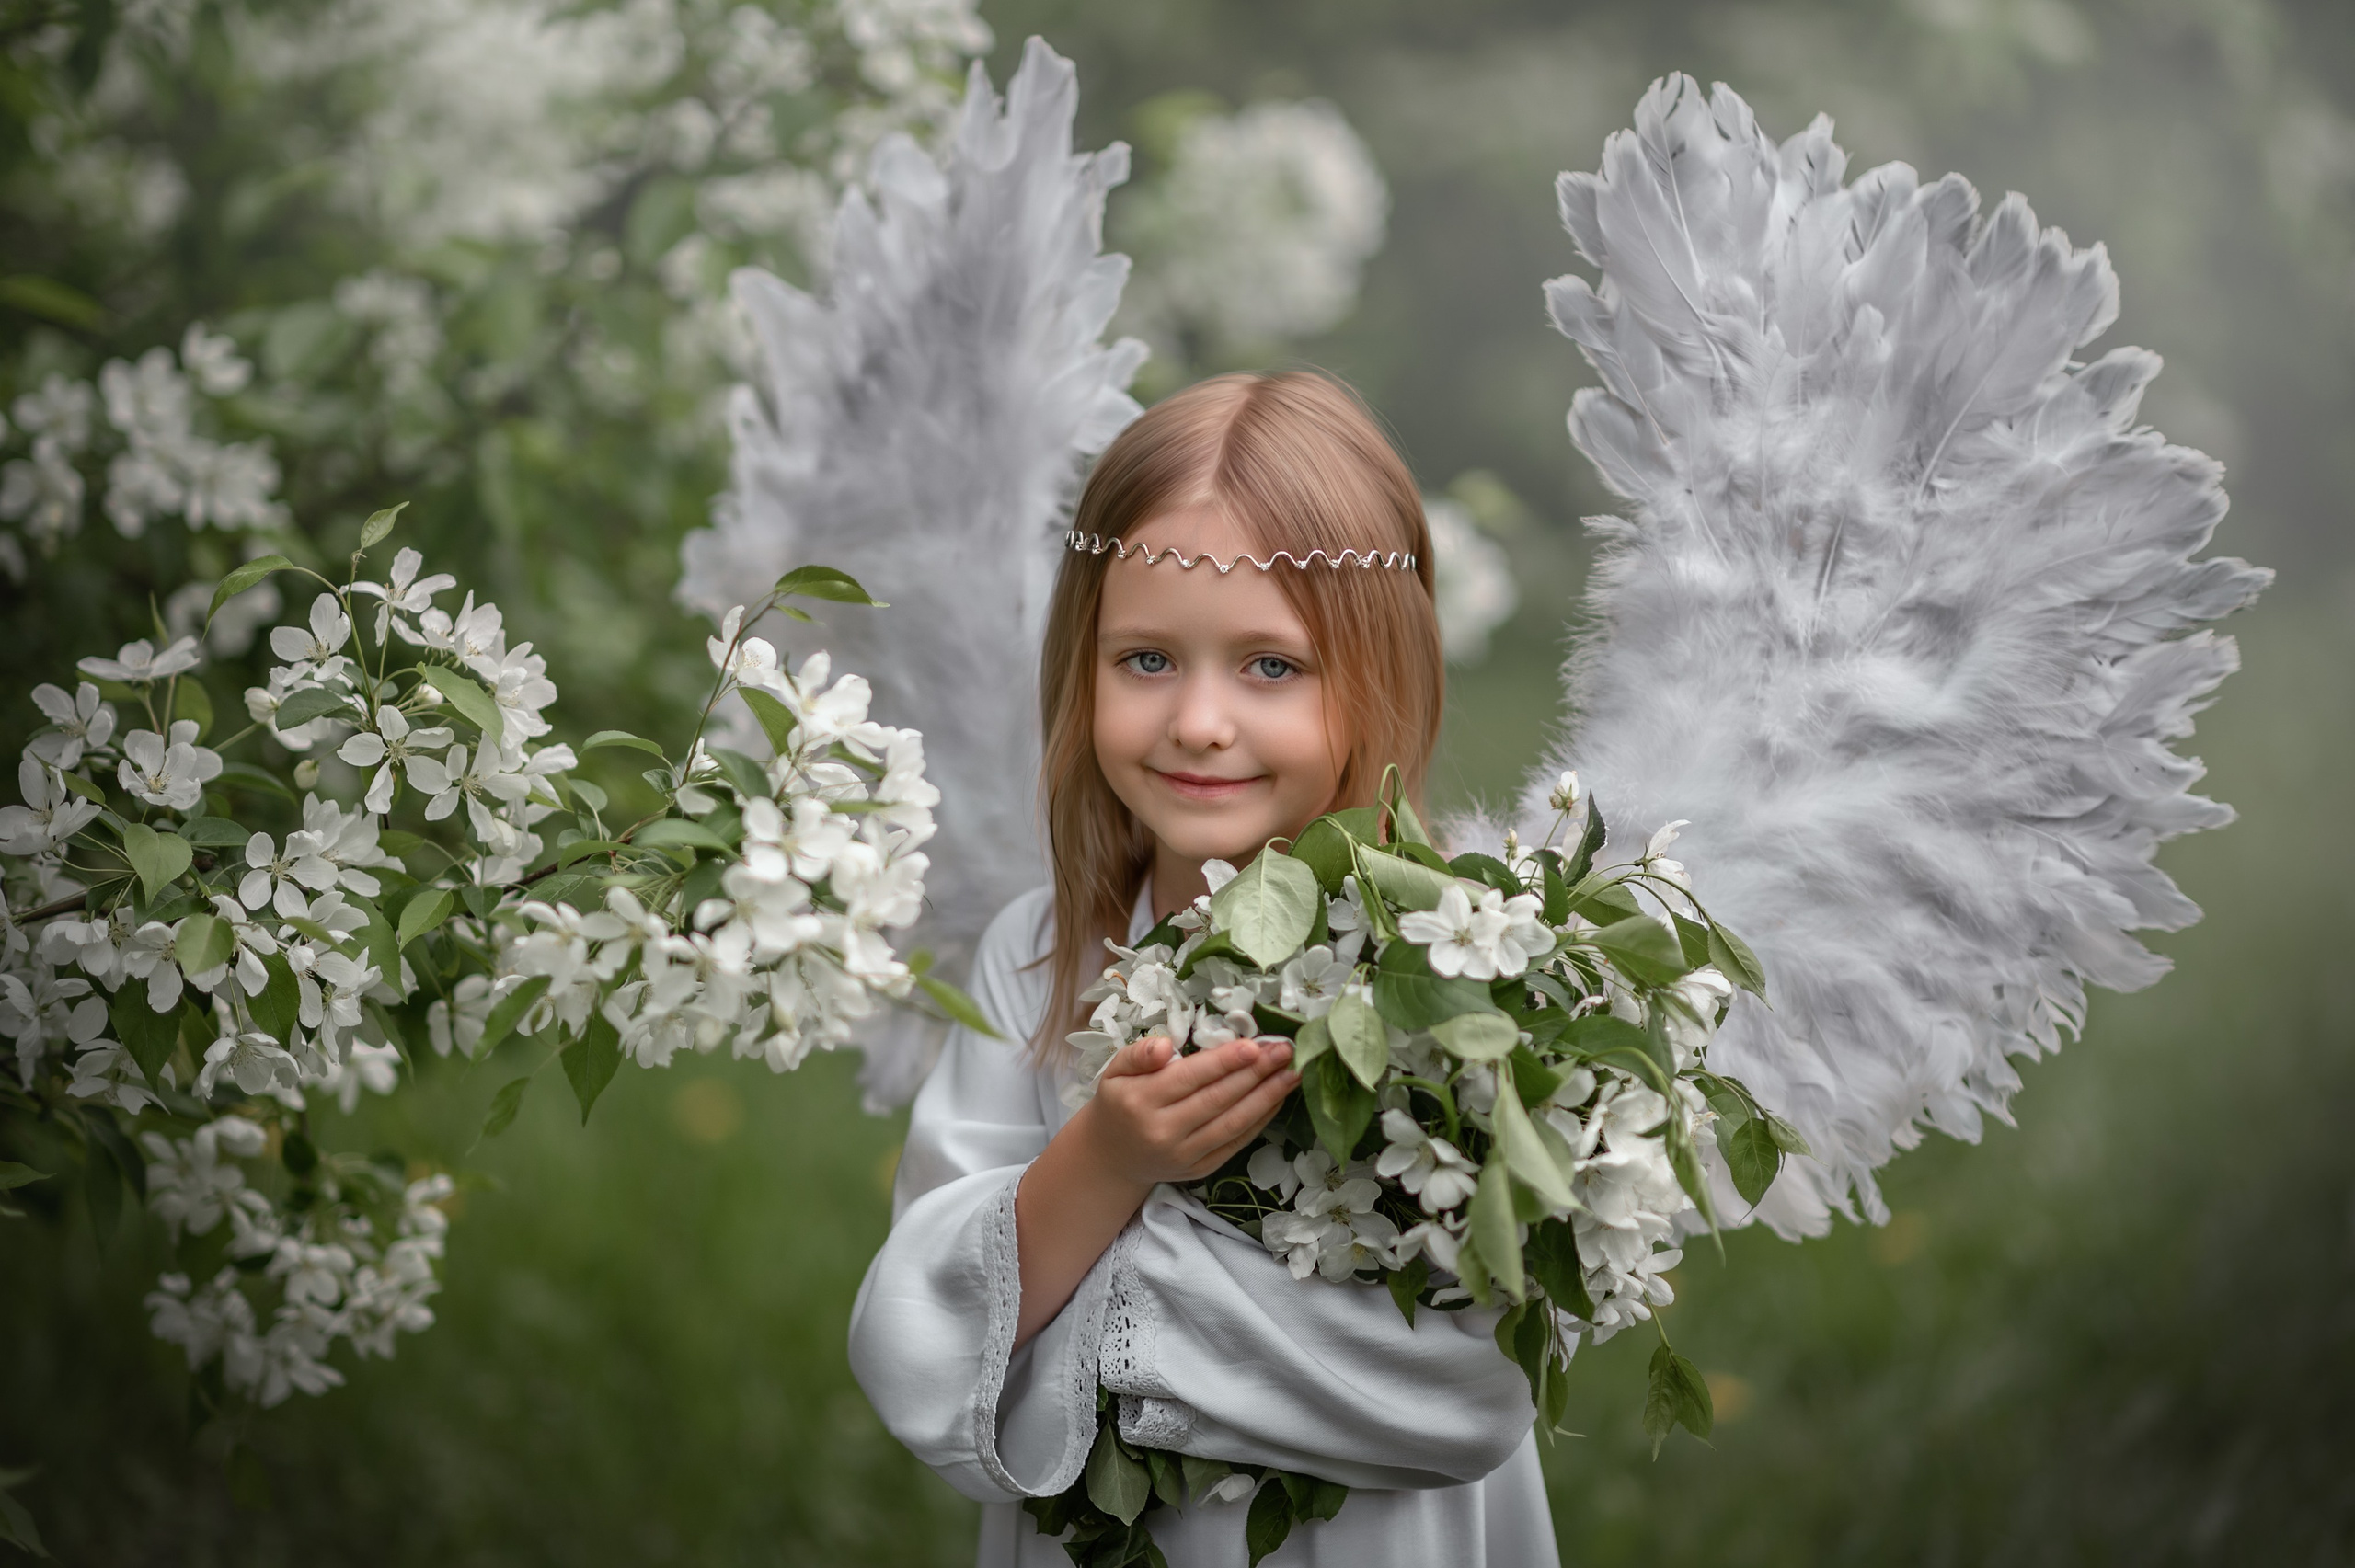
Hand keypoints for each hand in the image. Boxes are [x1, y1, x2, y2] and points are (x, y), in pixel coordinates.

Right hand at [1013, 1033, 1298, 1348]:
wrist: (1112, 1157)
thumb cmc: (1119, 1102)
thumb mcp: (1114, 1071)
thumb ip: (1137, 1054)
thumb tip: (1164, 1045)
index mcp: (1141, 1102)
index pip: (1190, 1078)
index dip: (1224, 1062)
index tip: (1255, 1045)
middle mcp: (1164, 1132)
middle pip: (1217, 1100)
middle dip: (1255, 1074)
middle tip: (1285, 1051)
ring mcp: (1184, 1155)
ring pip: (1233, 1123)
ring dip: (1267, 1097)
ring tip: (1292, 1073)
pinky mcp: (1201, 1169)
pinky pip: (1236, 1142)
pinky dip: (1260, 1120)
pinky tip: (1277, 1097)